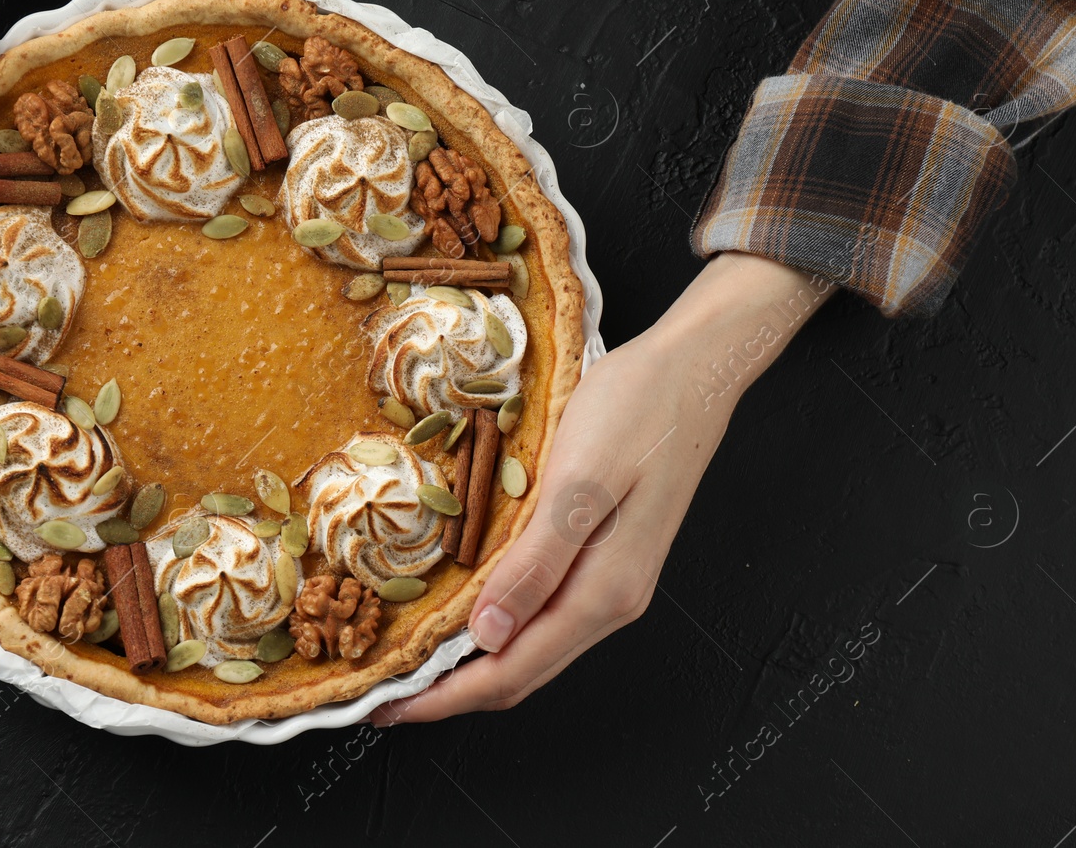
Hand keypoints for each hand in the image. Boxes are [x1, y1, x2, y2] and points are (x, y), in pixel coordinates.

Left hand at [375, 252, 833, 722]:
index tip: (384, 706)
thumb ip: (537, 564)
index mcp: (603, 592)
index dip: (445, 697)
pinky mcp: (610, 557)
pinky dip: (500, 626)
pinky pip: (546, 614)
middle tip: (382, 693)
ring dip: (474, 662)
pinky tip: (467, 610)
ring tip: (412, 658)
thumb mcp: (578, 484)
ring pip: (534, 647)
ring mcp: (614, 582)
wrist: (693, 370)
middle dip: (452, 692)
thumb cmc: (636, 412)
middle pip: (522, 672)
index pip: (512, 671)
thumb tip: (488, 636)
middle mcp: (612, 601)